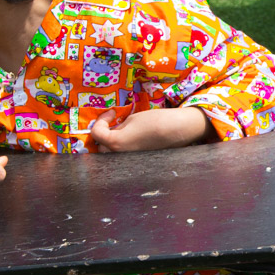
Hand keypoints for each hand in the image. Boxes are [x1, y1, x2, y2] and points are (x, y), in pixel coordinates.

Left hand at [89, 106, 210, 151]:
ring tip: (121, 130)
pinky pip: (123, 156)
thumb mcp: (132, 119)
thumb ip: (118, 126)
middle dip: (104, 134)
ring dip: (111, 142)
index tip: (112, 113)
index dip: (101, 121)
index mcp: (116, 143)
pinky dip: (122, 147)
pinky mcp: (137, 162)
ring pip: (111, 154)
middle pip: (101, 147)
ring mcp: (128, 161)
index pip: (96, 134)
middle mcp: (119, 156)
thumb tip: (113, 131)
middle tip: (113, 122)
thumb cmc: (155, 120)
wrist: (177, 130)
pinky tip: (131, 138)